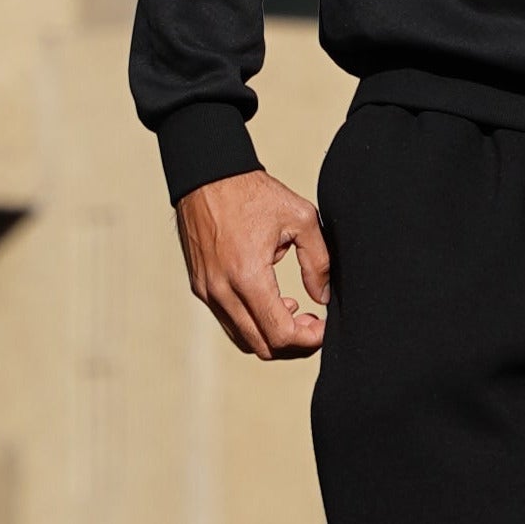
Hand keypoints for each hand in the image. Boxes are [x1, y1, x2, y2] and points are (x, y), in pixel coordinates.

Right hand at [174, 170, 329, 359]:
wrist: (207, 177)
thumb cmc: (253, 193)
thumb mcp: (301, 218)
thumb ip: (318, 262)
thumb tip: (323, 297)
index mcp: (248, 276)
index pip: (280, 334)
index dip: (309, 339)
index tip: (324, 326)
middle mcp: (222, 291)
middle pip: (262, 346)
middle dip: (294, 344)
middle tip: (314, 324)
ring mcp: (207, 292)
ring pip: (243, 339)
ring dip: (272, 335)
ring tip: (296, 311)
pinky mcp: (201, 287)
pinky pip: (229, 321)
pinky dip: (253, 322)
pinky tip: (273, 300)